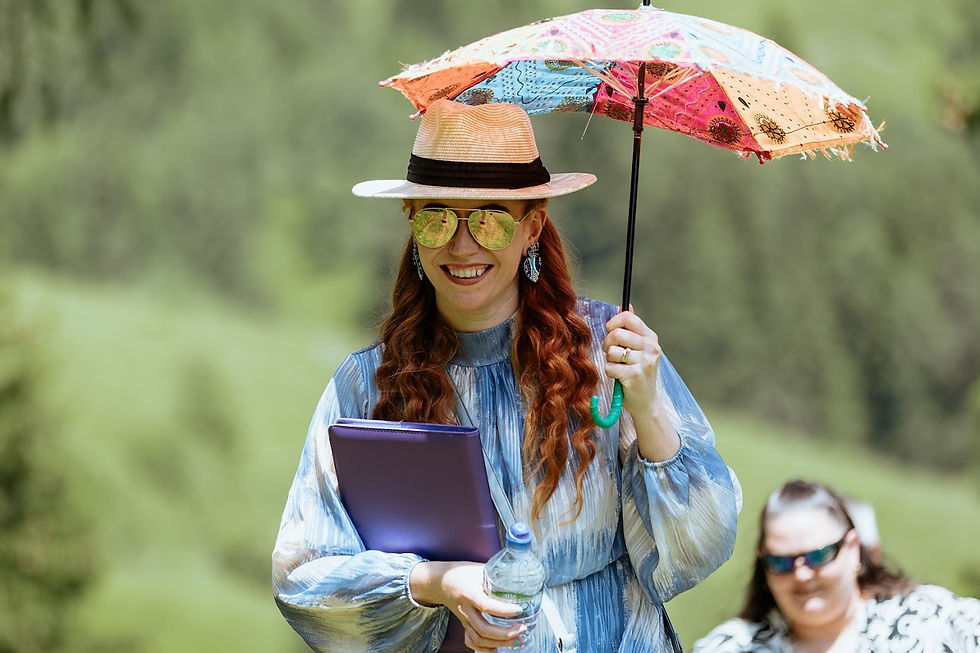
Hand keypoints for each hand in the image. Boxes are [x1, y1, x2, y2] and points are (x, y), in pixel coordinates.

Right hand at [410, 561, 526, 650]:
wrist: (440, 582)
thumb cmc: (461, 573)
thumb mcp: (478, 569)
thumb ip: (496, 573)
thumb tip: (517, 574)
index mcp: (469, 593)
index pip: (486, 605)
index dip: (504, 610)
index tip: (519, 610)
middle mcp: (465, 609)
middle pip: (483, 628)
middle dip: (505, 633)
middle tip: (522, 629)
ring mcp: (464, 619)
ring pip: (479, 638)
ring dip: (499, 642)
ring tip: (517, 640)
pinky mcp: (464, 624)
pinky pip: (471, 641)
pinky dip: (484, 648)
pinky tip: (497, 648)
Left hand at [602, 309, 679, 460]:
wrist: (646, 402)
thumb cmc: (639, 372)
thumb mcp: (640, 348)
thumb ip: (631, 327)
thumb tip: (624, 304)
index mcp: (651, 338)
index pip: (628, 317)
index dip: (613, 322)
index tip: (610, 331)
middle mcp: (651, 348)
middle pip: (616, 333)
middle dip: (607, 343)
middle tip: (612, 354)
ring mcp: (644, 362)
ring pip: (611, 351)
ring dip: (609, 360)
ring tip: (619, 367)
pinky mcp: (634, 376)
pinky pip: (609, 367)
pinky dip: (610, 373)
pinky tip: (620, 377)